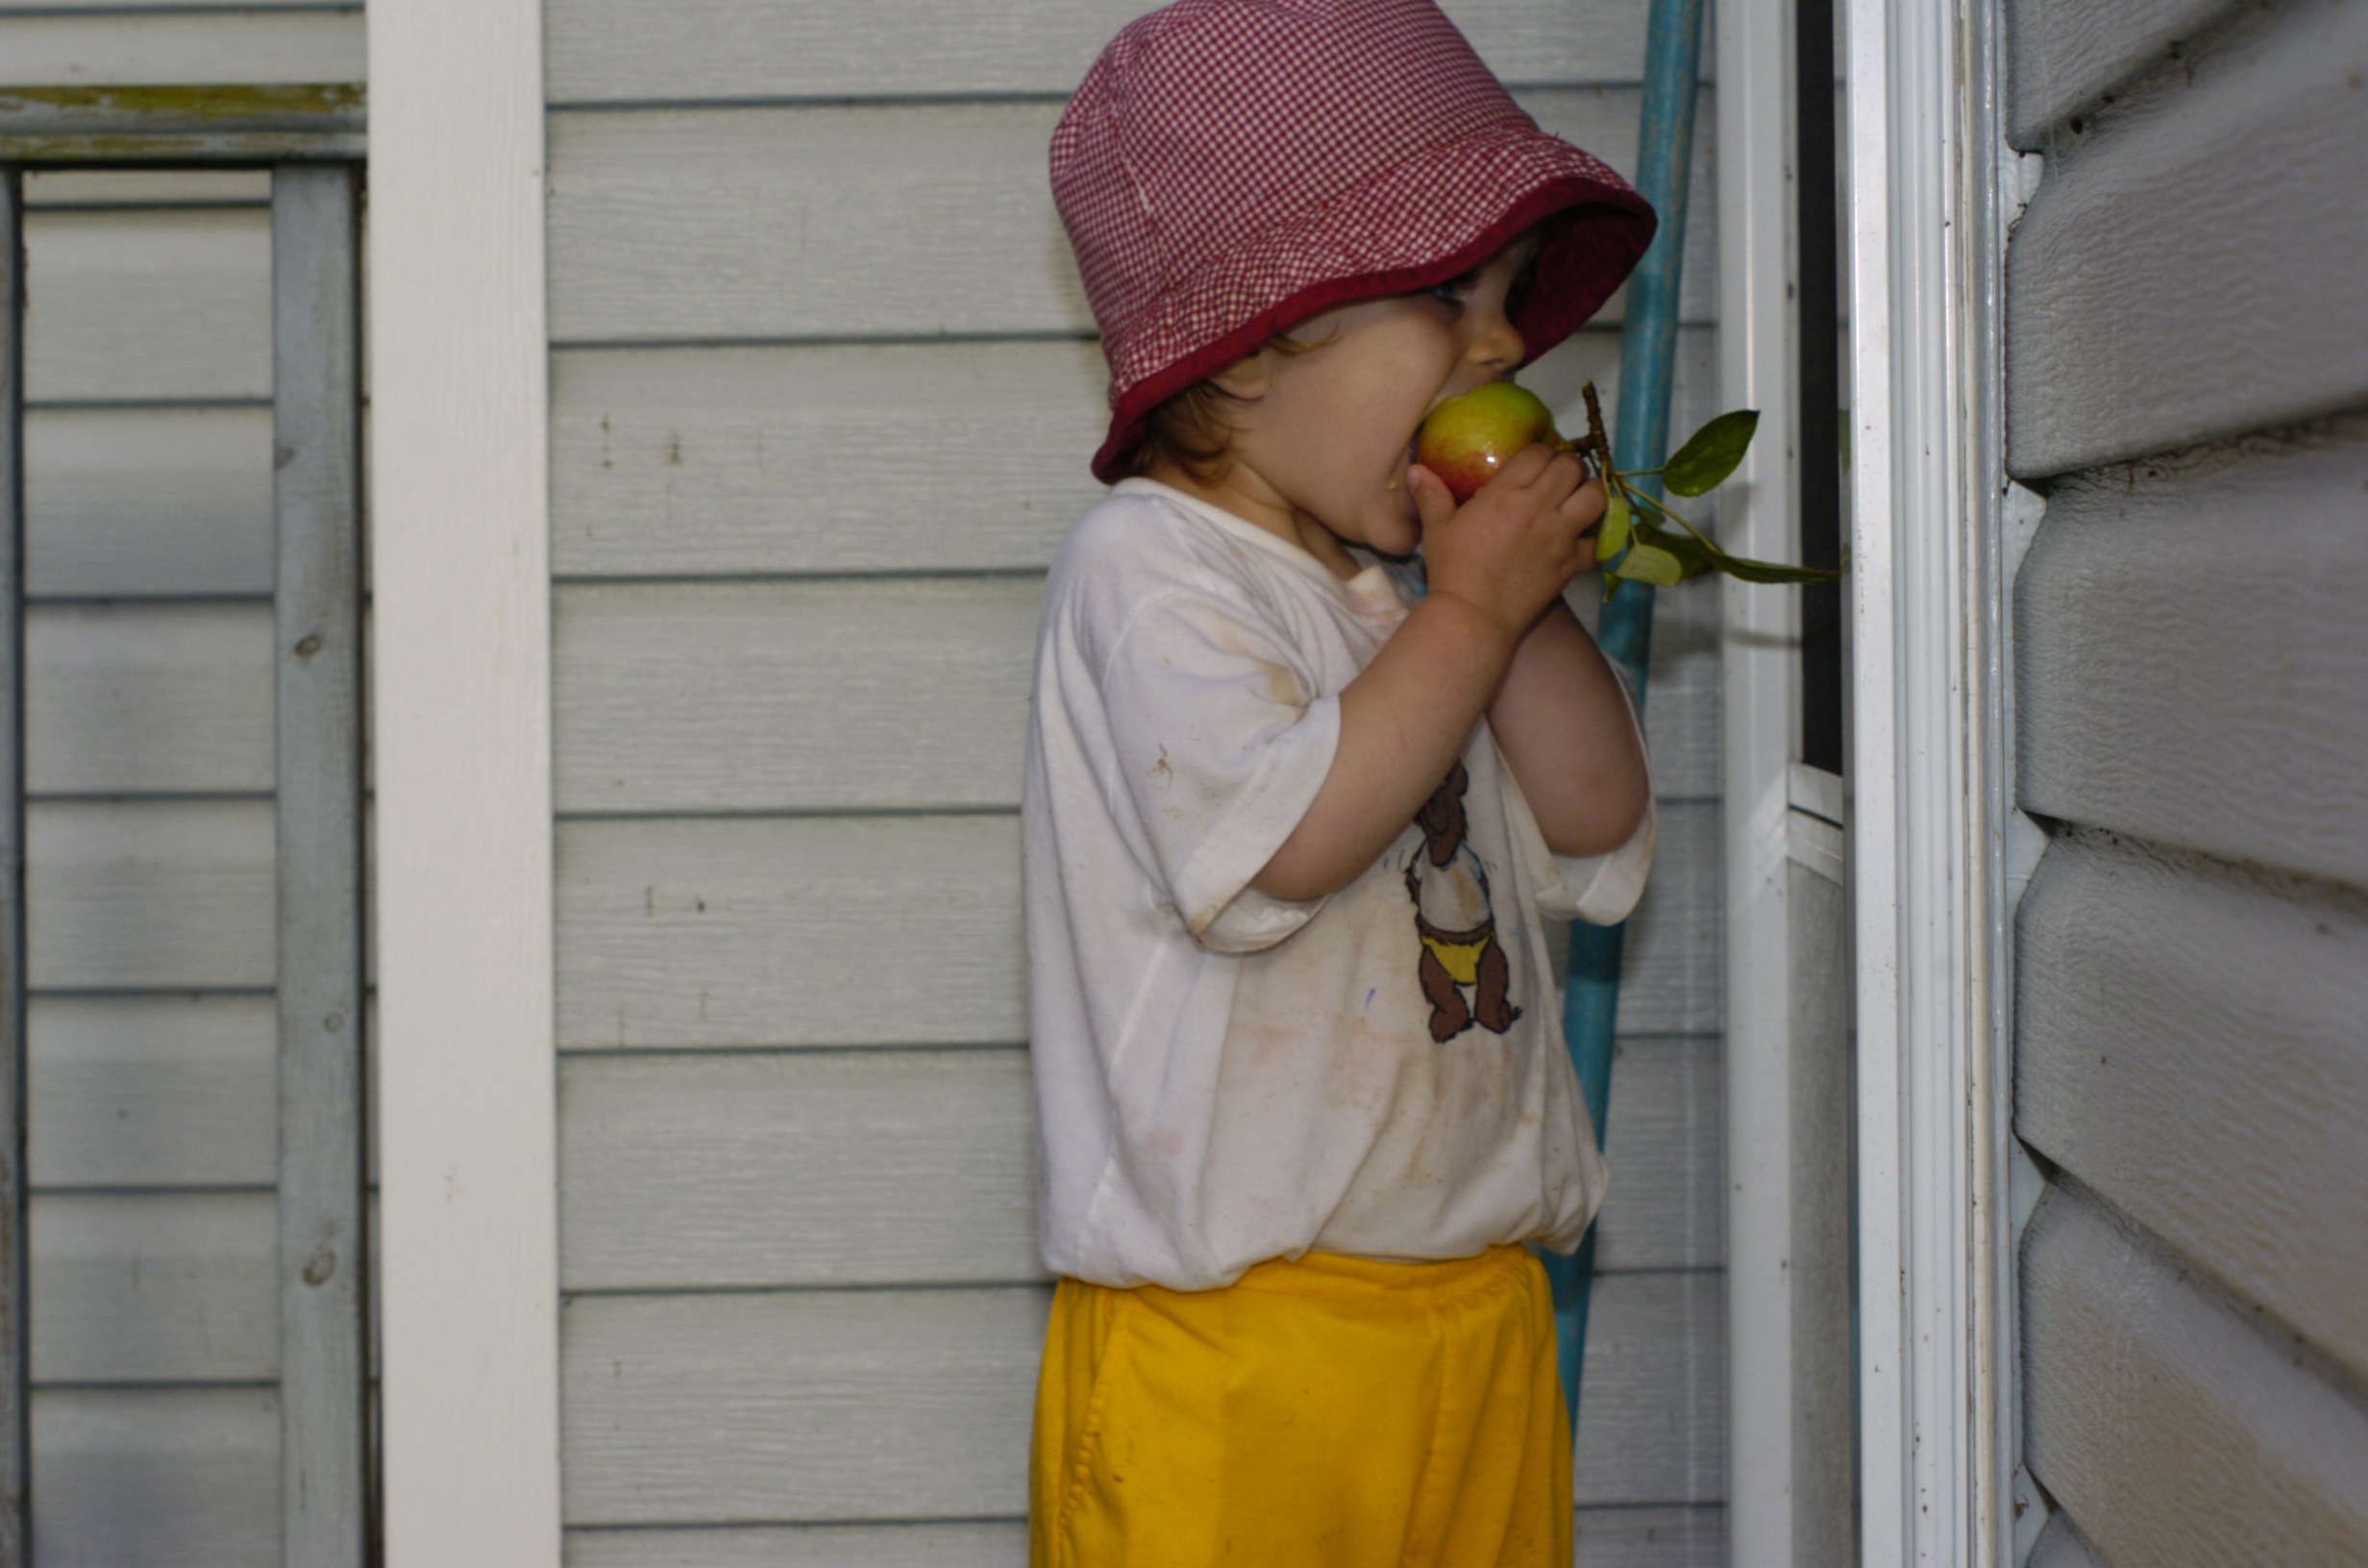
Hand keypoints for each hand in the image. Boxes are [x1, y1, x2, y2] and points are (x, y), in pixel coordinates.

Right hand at [1407, 444, 1606, 641]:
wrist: (1473, 615)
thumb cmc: (1452, 569)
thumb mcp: (1437, 529)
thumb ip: (1431, 496)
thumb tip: (1415, 470)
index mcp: (1507, 493)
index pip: (1538, 453)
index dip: (1541, 451)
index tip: (1536, 461)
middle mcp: (1539, 507)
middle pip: (1571, 467)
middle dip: (1568, 466)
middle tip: (1559, 476)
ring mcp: (1560, 535)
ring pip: (1595, 497)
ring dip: (1590, 492)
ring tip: (1579, 499)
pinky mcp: (1571, 563)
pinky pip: (1598, 543)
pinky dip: (1596, 538)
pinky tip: (1585, 538)